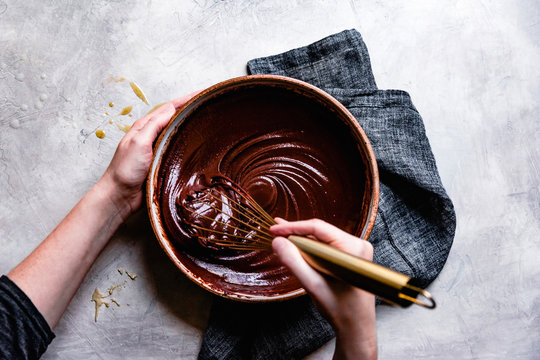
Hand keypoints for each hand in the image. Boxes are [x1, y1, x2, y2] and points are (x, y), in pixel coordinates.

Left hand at [99, 92, 198, 219]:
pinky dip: (188, 142)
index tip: (201, 94)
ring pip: (177, 133)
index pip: (169, 108)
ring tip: (206, 119)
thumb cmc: (125, 169)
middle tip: (208, 104)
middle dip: (190, 109)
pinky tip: (196, 144)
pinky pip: (178, 149)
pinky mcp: (161, 162)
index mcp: (145, 127)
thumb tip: (171, 108)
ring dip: (190, 125)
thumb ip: (154, 125)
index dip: (186, 100)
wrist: (120, 195)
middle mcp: (151, 135)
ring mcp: (157, 149)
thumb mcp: (139, 142)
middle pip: (174, 118)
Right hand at [270, 218, 376, 359]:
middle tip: (274, 230)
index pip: (318, 228)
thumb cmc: (340, 309)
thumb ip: (294, 262)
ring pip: (321, 240)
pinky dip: (309, 249)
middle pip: (320, 232)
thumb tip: (277, 241)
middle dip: (295, 233)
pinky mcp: (350, 257)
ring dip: (301, 241)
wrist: (356, 327)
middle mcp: (357, 244)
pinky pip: (326, 248)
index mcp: (353, 248)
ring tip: (281, 237)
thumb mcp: (313, 285)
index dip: (293, 227)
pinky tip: (295, 247)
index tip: (274, 229)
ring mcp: (355, 251)